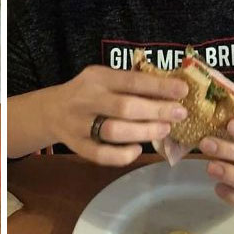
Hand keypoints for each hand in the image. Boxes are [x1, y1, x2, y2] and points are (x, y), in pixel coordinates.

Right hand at [46, 65, 187, 165]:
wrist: (50, 111)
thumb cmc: (88, 92)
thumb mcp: (103, 78)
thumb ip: (129, 83)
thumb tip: (171, 91)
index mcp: (96, 78)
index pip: (131, 81)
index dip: (158, 87)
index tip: (182, 91)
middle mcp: (86, 99)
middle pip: (124, 107)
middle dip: (156, 111)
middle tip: (179, 114)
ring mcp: (79, 124)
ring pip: (114, 131)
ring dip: (144, 132)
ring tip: (164, 130)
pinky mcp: (77, 146)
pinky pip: (101, 155)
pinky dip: (123, 155)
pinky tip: (138, 150)